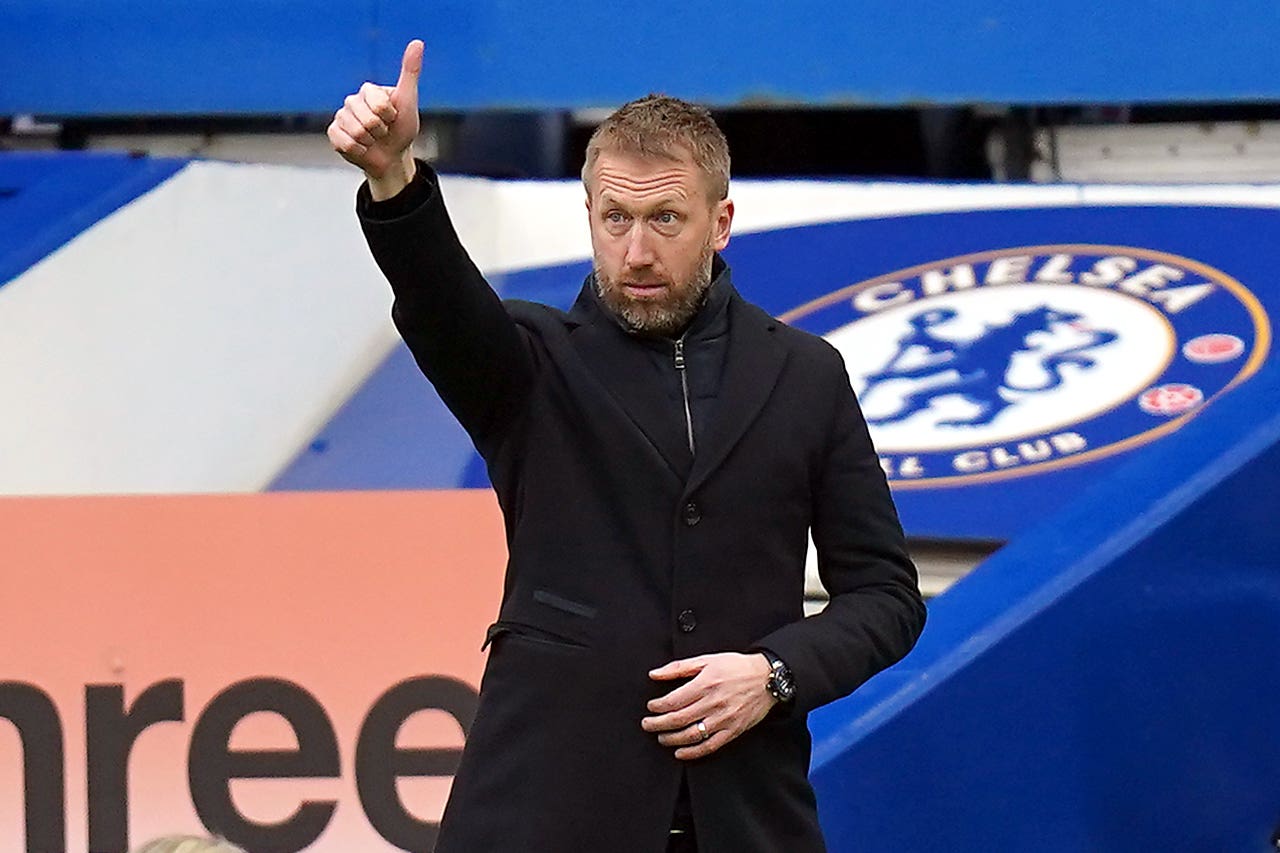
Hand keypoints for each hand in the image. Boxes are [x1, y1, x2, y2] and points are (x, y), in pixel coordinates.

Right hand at [328, 39, 422, 197]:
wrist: (392, 157)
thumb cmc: (402, 128)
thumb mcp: (408, 100)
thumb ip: (410, 72)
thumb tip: (417, 42)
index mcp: (368, 90)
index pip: (379, 105)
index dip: (390, 116)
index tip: (393, 118)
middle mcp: (352, 101)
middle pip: (367, 121)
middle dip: (381, 131)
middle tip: (383, 132)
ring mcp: (341, 117)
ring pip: (356, 133)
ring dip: (370, 142)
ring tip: (373, 140)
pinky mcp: (334, 133)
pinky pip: (343, 142)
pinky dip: (358, 150)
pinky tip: (362, 148)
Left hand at [641, 652, 775, 759]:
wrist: (767, 678)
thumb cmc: (736, 667)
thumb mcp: (706, 660)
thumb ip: (679, 668)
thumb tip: (655, 674)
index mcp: (705, 684)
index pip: (673, 701)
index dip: (657, 707)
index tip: (651, 707)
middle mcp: (713, 703)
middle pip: (678, 719)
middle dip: (658, 724)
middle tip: (647, 725)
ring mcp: (724, 719)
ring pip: (691, 735)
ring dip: (671, 739)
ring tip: (661, 737)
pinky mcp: (733, 731)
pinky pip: (709, 746)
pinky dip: (692, 752)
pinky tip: (680, 752)